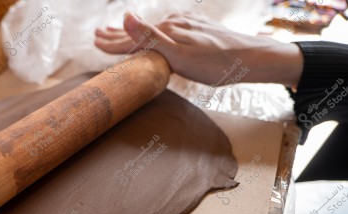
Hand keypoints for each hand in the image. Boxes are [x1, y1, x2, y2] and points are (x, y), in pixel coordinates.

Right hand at [95, 12, 302, 87]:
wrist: (252, 58)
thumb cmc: (216, 65)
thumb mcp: (180, 55)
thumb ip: (151, 38)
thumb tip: (126, 16)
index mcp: (167, 31)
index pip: (132, 39)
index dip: (112, 43)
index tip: (94, 42)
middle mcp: (175, 23)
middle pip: (140, 31)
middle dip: (117, 34)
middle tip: (97, 34)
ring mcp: (187, 24)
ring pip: (153, 29)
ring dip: (133, 32)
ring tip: (120, 30)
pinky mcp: (197, 28)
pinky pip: (167, 29)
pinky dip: (153, 32)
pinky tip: (154, 32)